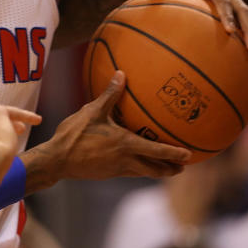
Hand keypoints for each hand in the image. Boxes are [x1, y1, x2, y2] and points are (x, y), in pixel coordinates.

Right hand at [44, 72, 190, 181]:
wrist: (57, 160)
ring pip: (143, 172)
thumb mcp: (92, 111)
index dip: (175, 154)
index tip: (189, 155)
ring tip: (167, 168)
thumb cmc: (75, 135)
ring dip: (157, 171)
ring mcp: (117, 169)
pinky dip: (140, 168)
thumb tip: (122, 74)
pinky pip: (130, 171)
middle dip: (171, 168)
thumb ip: (110, 94)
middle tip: (183, 166)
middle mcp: (126, 160)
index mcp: (126, 144)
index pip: (158, 151)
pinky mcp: (107, 173)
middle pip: (155, 169)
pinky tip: (135, 161)